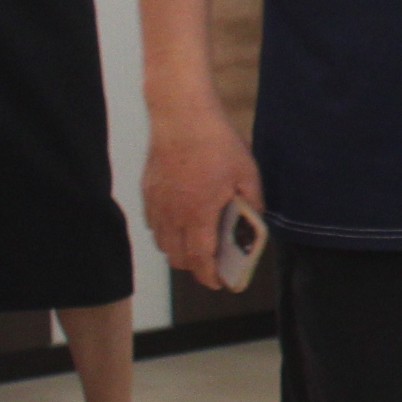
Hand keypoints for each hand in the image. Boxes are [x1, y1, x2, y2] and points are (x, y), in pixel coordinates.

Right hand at [143, 106, 264, 286]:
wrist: (181, 116)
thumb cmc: (217, 143)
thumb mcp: (247, 174)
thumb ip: (251, 203)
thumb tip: (253, 220)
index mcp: (198, 213)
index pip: (199, 258)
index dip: (208, 276)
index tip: (218, 284)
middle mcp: (172, 214)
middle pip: (177, 256)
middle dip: (194, 267)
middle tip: (212, 266)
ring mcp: (156, 203)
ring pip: (162, 242)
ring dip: (178, 250)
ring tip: (197, 247)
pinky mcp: (147, 191)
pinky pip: (153, 223)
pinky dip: (166, 231)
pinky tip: (180, 223)